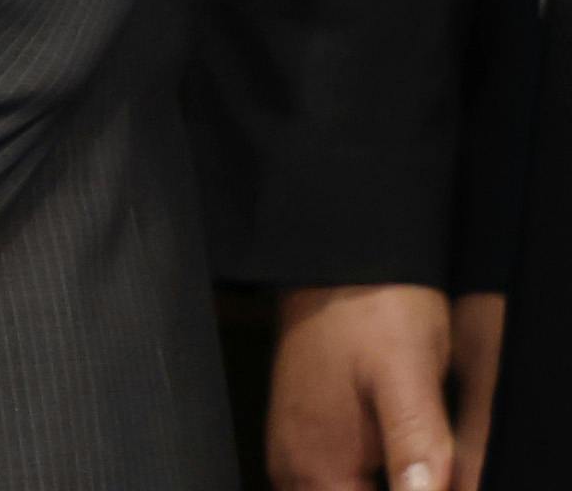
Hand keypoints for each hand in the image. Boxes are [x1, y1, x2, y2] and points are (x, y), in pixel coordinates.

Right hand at [273, 284, 472, 490]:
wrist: (340, 260)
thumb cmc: (373, 310)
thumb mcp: (407, 377)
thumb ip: (415, 447)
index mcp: (317, 462)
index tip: (432, 477)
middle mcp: (295, 465)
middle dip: (398, 489)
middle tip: (427, 461)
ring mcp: (296, 449)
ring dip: (383, 485)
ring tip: (418, 460)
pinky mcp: (306, 434)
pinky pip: (336, 480)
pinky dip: (366, 479)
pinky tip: (401, 462)